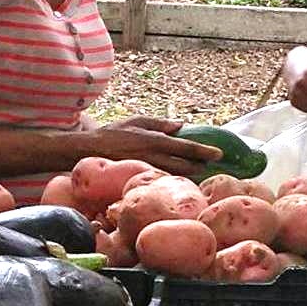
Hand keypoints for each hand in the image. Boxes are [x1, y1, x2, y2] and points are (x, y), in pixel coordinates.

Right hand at [85, 116, 222, 174]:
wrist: (87, 152)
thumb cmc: (113, 134)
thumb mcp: (136, 121)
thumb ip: (159, 123)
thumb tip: (181, 126)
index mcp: (154, 140)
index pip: (184, 147)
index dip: (203, 151)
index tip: (219, 154)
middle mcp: (152, 157)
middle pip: (183, 165)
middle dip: (201, 167)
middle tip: (214, 167)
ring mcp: (146, 170)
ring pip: (174, 176)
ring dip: (190, 176)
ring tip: (203, 174)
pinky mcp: (139, 179)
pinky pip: (161, 182)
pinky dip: (173, 182)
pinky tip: (181, 183)